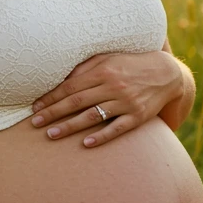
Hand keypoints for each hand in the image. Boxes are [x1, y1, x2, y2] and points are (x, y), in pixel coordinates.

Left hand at [30, 50, 187, 146]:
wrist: (167, 74)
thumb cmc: (130, 64)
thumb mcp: (109, 59)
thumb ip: (85, 68)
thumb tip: (62, 79)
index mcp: (103, 71)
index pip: (71, 87)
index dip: (51, 97)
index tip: (35, 107)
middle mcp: (113, 86)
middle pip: (77, 102)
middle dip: (54, 113)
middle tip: (35, 123)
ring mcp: (126, 103)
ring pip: (92, 116)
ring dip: (70, 126)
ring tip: (51, 134)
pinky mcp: (138, 117)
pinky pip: (117, 129)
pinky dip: (101, 137)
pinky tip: (86, 144)